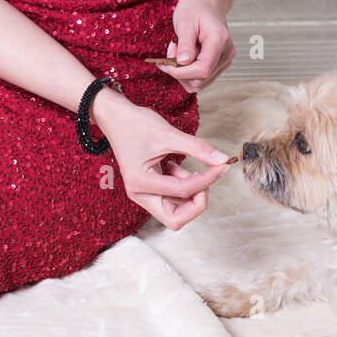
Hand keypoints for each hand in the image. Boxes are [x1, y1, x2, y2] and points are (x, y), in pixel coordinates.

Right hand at [92, 89, 231, 231]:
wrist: (115, 117)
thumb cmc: (135, 124)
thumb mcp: (169, 134)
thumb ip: (198, 148)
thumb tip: (221, 160)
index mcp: (140, 182)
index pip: (182, 190)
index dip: (207, 179)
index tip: (220, 166)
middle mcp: (138, 193)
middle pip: (175, 219)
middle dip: (195, 204)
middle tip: (205, 182)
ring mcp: (141, 193)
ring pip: (174, 211)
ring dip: (188, 193)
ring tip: (184, 168)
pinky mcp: (146, 189)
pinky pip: (169, 198)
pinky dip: (180, 188)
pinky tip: (175, 167)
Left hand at [158, 0, 234, 92]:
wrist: (209, 2)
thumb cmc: (196, 7)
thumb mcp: (185, 20)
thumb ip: (185, 43)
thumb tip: (182, 63)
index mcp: (219, 41)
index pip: (202, 70)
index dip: (180, 72)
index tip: (165, 63)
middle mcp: (226, 54)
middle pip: (200, 80)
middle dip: (179, 71)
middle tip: (172, 48)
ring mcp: (224, 60)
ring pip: (199, 83)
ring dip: (182, 72)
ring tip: (178, 50)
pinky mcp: (218, 64)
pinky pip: (200, 79)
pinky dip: (187, 72)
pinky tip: (184, 55)